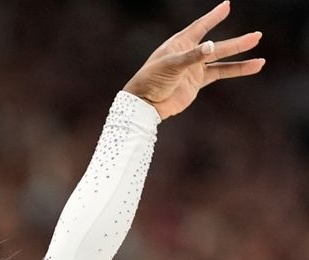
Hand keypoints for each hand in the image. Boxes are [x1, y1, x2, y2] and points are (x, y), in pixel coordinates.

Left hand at [123, 1, 264, 119]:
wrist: (145, 104)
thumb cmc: (152, 80)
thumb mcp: (171, 66)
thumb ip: (192, 56)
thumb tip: (212, 46)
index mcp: (179, 44)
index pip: (199, 27)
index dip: (213, 17)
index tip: (227, 5)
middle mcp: (189, 53)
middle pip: (217, 45)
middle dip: (237, 42)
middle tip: (257, 36)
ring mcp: (194, 68)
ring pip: (222, 60)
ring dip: (240, 56)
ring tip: (260, 55)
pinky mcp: (197, 81)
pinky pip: (220, 73)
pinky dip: (236, 70)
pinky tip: (252, 67)